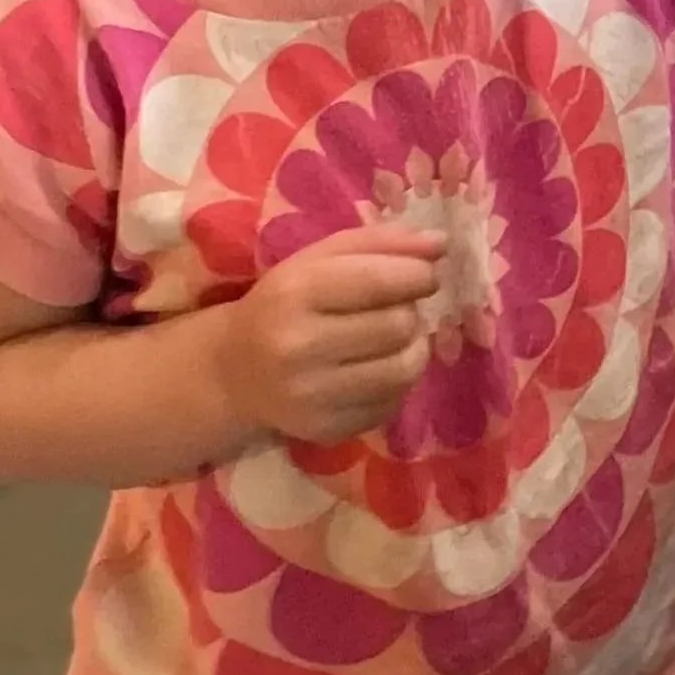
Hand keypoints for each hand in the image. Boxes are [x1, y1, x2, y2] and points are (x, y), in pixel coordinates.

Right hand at [209, 226, 445, 444]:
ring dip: (413, 347)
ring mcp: (311, 397)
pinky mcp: (325, 431)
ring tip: (396, 337)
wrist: (234, 371)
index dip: (418, 274)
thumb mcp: (320, 258)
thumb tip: (440, 244)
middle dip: (411, 310)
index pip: (379, 281)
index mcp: (296, 292)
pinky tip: (375, 368)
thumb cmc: (286, 301)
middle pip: (397, 325)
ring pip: (403, 369)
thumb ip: (381, 242)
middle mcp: (298, 348)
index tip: (425, 273)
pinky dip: (396, 382)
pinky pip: (391, 404)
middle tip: (399, 306)